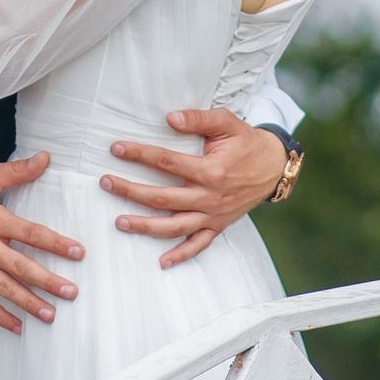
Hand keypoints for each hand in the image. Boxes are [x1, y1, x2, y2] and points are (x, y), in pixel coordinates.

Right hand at [0, 155, 84, 333]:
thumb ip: (16, 171)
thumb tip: (45, 158)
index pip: (32, 233)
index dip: (56, 243)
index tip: (77, 252)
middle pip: (21, 267)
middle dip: (48, 281)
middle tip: (70, 292)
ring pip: (3, 288)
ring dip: (28, 303)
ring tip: (49, 314)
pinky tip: (16, 327)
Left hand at [100, 108, 288, 268]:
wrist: (274, 166)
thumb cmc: (246, 141)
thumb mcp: (227, 122)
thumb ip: (198, 119)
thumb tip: (169, 118)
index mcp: (211, 170)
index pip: (166, 162)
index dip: (139, 154)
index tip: (116, 149)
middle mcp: (210, 197)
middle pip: (162, 198)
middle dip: (130, 191)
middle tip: (106, 183)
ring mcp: (214, 215)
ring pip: (174, 226)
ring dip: (146, 226)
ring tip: (120, 222)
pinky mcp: (219, 225)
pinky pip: (199, 245)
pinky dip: (181, 255)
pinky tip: (162, 262)